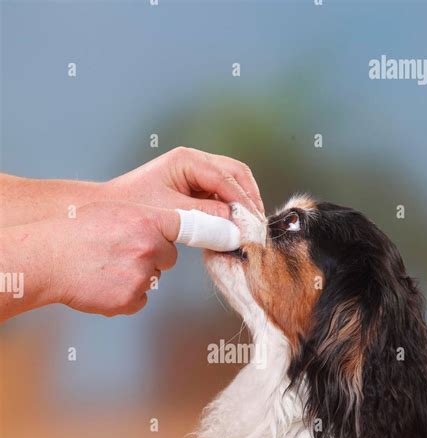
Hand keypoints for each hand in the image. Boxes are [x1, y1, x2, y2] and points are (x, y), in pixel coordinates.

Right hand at [1, 202, 179, 318]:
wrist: (48, 259)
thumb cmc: (75, 232)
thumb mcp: (112, 211)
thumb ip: (143, 219)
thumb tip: (163, 231)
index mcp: (146, 220)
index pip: (185, 226)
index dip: (186, 233)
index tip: (207, 236)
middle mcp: (148, 247)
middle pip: (169, 257)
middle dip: (153, 257)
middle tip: (123, 253)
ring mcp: (140, 275)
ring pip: (152, 279)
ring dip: (136, 277)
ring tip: (105, 267)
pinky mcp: (130, 300)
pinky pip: (139, 300)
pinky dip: (125, 296)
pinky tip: (104, 285)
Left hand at [106, 146, 264, 218]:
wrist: (109, 210)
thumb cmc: (133, 207)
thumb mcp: (171, 212)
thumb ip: (205, 216)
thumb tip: (234, 226)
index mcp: (187, 160)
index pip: (227, 177)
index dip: (244, 201)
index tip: (253, 223)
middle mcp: (195, 162)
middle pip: (237, 174)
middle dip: (249, 199)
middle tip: (257, 226)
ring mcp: (196, 175)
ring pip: (233, 184)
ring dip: (242, 205)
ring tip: (248, 228)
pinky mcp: (195, 190)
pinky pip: (221, 197)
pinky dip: (231, 211)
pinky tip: (234, 228)